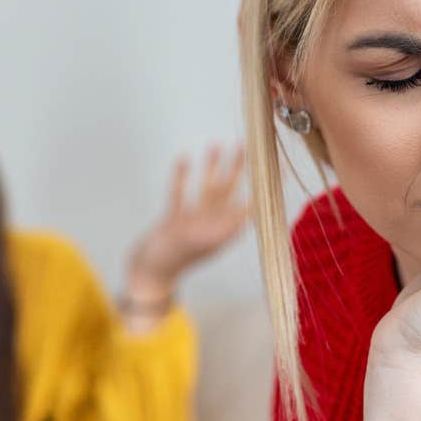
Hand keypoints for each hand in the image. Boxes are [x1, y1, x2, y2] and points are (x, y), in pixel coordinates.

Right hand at [125, 144, 249, 301]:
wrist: (144, 276)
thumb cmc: (168, 263)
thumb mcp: (195, 243)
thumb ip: (219, 228)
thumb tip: (246, 214)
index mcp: (222, 232)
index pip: (249, 205)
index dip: (262, 187)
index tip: (276, 167)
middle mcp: (211, 225)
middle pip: (229, 191)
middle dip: (237, 168)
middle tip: (248, 145)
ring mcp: (191, 223)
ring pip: (206, 190)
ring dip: (212, 168)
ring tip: (217, 144)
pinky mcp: (173, 222)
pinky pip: (181, 194)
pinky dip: (183, 177)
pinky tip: (185, 158)